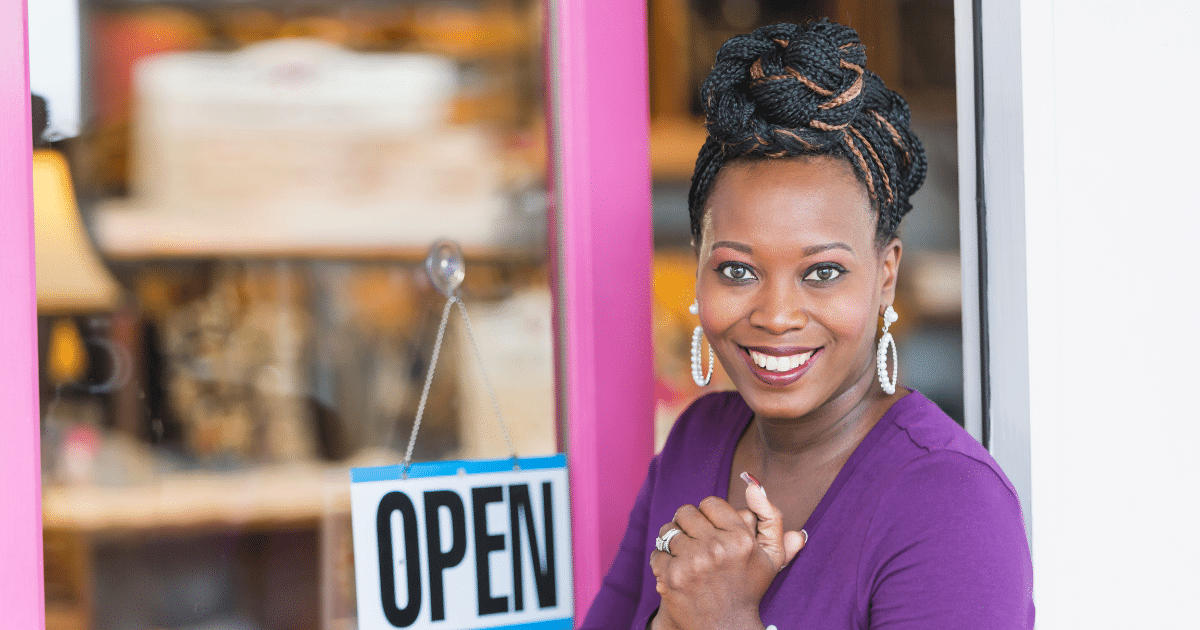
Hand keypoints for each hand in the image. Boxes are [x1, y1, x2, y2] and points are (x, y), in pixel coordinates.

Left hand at [649, 476, 805, 629]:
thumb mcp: (771, 557)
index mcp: (740, 539)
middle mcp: (716, 549)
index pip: (710, 503)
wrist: (726, 629)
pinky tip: (677, 573)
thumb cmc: (747, 588)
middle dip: (688, 525)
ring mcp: (692, 564)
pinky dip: (663, 562)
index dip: (709, 516)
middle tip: (696, 543)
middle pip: (686, 512)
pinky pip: (657, 553)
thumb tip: (753, 486)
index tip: (712, 531)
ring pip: (668, 531)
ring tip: (685, 557)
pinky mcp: (671, 578)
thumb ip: (771, 518)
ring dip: (673, 542)